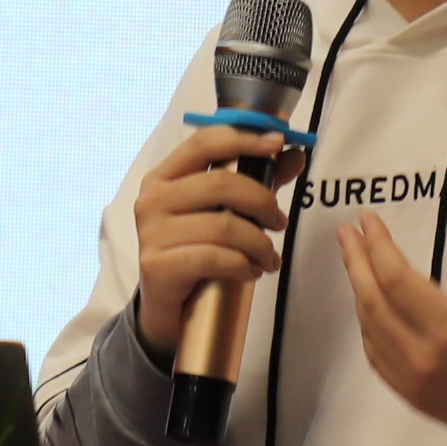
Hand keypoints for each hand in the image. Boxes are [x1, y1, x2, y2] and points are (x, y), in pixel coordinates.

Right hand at [130, 124, 294, 362]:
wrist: (165, 306)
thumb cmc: (195, 250)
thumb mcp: (222, 212)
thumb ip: (256, 181)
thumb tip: (294, 154)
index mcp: (164, 177)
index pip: (204, 143)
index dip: (243, 139)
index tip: (278, 142)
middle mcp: (152, 199)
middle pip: (221, 185)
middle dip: (262, 202)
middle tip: (280, 223)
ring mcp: (152, 233)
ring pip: (224, 226)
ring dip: (259, 244)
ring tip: (269, 258)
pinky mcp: (158, 266)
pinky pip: (215, 258)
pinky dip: (243, 266)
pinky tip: (251, 272)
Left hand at [336, 196, 446, 445]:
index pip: (396, 279)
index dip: (377, 245)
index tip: (366, 219)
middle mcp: (428, 363)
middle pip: (373, 304)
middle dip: (356, 263)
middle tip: (346, 233)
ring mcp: (420, 387)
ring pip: (372, 333)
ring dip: (361, 294)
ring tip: (357, 262)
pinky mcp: (421, 403)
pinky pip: (380, 362)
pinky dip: (370, 330)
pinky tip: (371, 309)